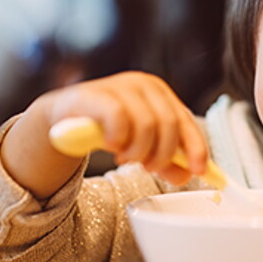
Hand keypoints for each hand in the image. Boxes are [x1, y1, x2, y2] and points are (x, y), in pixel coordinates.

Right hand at [0, 71, 207, 198]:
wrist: (64, 118)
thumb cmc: (109, 128)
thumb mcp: (142, 145)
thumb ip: (166, 161)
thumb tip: (187, 176)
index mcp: (161, 94)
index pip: (187, 122)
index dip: (196, 148)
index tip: (199, 171)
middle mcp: (144, 85)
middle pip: (169, 125)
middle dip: (162, 154)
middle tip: (149, 168)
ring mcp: (121, 86)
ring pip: (146, 125)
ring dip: (138, 151)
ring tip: (126, 157)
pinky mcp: (97, 94)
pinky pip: (119, 120)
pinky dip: (119, 139)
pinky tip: (112, 145)